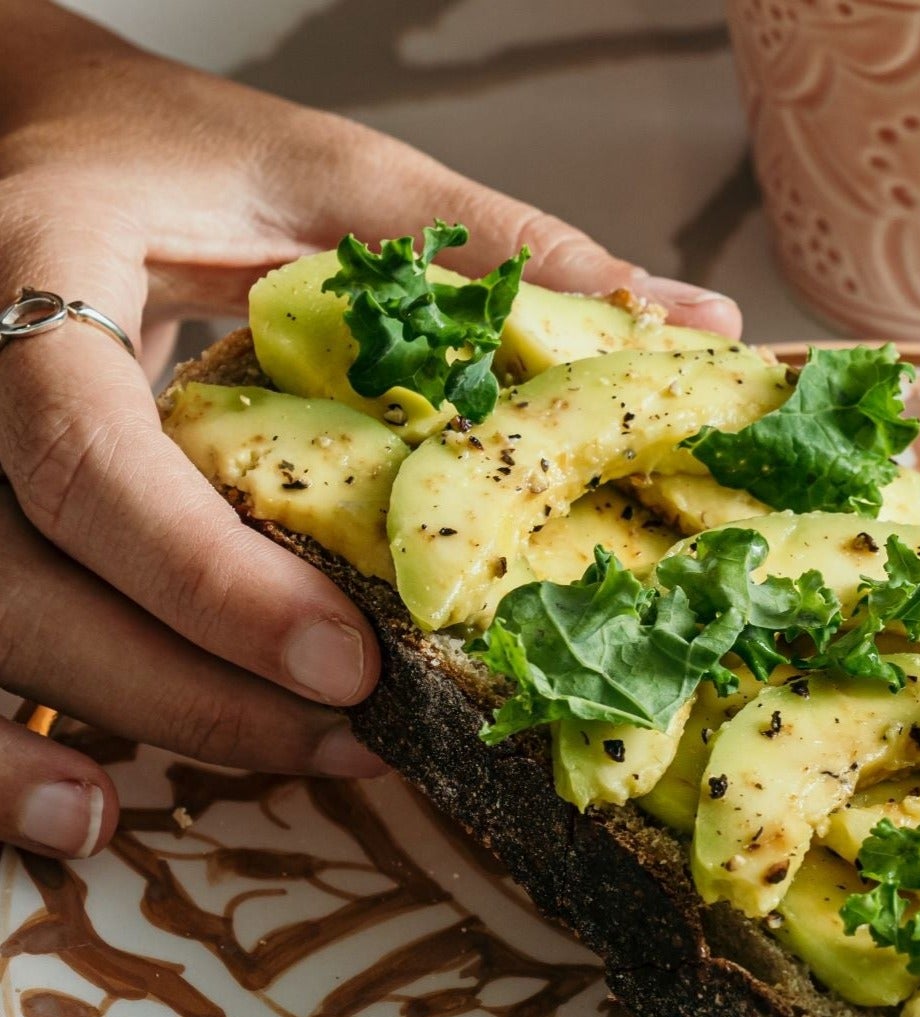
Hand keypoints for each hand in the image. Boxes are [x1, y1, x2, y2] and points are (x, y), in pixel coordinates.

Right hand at [0, 1, 740, 860]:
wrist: (21, 140)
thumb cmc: (173, 156)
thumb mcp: (326, 174)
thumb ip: (490, 246)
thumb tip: (690, 322)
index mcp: (35, 265)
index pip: (83, 445)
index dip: (205, 574)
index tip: (347, 660)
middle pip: (30, 582)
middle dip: (193, 687)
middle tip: (360, 740)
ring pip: (0, 638)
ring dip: (147, 724)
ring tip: (310, 761)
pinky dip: (12, 760)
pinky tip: (95, 812)